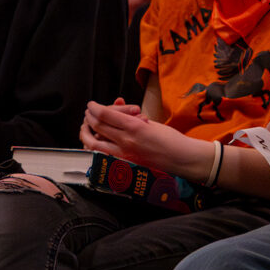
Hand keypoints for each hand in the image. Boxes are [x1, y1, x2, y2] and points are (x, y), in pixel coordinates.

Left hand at [80, 100, 210, 178]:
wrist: (183, 159)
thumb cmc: (172, 140)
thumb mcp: (151, 123)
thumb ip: (132, 118)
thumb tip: (117, 110)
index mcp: (135, 127)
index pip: (105, 115)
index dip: (94, 108)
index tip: (91, 105)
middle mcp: (127, 141)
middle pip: (97, 127)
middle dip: (89, 118)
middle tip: (88, 114)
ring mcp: (124, 154)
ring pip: (94, 144)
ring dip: (86, 134)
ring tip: (86, 127)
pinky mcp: (125, 164)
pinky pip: (103, 155)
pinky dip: (95, 147)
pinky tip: (94, 141)